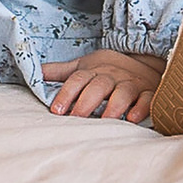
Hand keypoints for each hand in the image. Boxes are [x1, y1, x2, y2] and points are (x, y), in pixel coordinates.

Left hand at [42, 49, 162, 121]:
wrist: (144, 62)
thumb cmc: (108, 70)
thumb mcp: (84, 66)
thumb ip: (60, 72)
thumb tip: (34, 72)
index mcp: (94, 71)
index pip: (78, 80)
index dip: (67, 93)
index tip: (56, 110)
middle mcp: (112, 77)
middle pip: (98, 86)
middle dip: (87, 101)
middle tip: (77, 117)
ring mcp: (131, 84)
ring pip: (123, 93)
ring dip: (114, 106)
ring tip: (105, 120)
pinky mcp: (149, 93)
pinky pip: (147, 99)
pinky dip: (142, 108)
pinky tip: (133, 118)